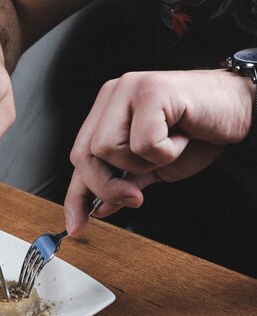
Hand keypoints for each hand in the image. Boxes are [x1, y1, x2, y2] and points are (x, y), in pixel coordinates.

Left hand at [64, 70, 252, 234]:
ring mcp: (128, 90)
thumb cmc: (198, 132)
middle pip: (84, 155)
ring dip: (142, 163)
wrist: (241, 108)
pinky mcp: (151, 90)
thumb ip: (123, 182)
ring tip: (168, 148)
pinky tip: (181, 136)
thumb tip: (98, 207)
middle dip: (108, 185)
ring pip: (107, 148)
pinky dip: (165, 151)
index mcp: (107, 112)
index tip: (75, 226)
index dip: (75, 195)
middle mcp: (112, 96)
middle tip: (137, 194)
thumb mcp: (153, 166)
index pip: (79, 158)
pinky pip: (143, 142)